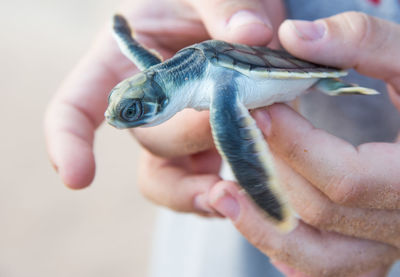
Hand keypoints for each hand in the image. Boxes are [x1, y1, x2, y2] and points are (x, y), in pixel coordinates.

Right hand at [44, 0, 284, 188]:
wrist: (244, 20)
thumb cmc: (209, 3)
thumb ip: (224, 6)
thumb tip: (251, 32)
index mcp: (123, 63)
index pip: (76, 106)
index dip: (68, 141)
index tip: (78, 177)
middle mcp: (145, 105)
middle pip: (149, 138)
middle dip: (189, 134)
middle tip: (235, 116)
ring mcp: (178, 131)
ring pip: (171, 176)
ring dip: (196, 189)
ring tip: (229, 191)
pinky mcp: (208, 148)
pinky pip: (203, 182)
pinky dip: (219, 194)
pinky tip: (242, 195)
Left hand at [208, 12, 399, 275]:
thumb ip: (362, 43)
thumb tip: (292, 37)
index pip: (345, 177)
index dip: (293, 145)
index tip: (258, 112)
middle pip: (323, 212)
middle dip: (272, 174)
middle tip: (236, 141)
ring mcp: (386, 243)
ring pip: (318, 256)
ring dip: (264, 226)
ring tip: (221, 194)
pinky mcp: (369, 249)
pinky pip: (322, 267)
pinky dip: (287, 251)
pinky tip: (257, 224)